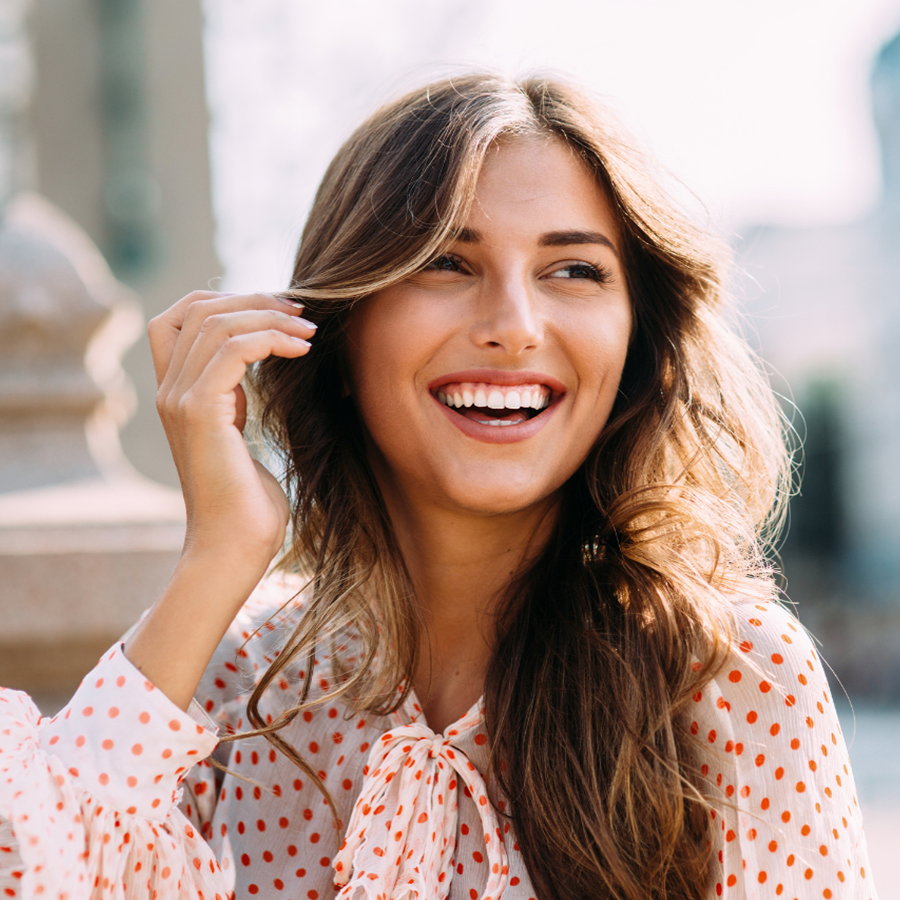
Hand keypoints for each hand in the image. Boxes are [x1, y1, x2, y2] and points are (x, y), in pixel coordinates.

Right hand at [149, 290, 315, 566]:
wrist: (234, 548)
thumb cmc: (248, 503)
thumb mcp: (240, 435)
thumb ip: (237, 399)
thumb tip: (266, 363)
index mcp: (177, 392)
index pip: (179, 316)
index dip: (227, 299)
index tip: (280, 310)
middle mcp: (170, 390)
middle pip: (198, 308)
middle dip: (254, 300)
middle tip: (303, 311)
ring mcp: (179, 399)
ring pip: (216, 322)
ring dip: (270, 317)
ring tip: (310, 331)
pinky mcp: (199, 412)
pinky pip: (233, 349)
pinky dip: (271, 338)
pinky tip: (302, 350)